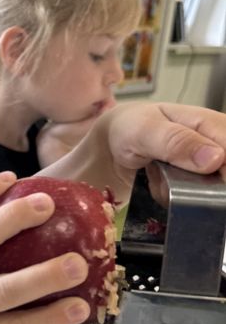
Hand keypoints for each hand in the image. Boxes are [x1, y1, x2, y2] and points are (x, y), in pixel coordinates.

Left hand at [40, 102, 225, 202]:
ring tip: (159, 181)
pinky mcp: (191, 184)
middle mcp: (214, 144)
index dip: (224, 170)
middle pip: (223, 175)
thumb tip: (215, 159)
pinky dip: (173, 199)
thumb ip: (176, 141)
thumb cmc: (128, 129)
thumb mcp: (145, 130)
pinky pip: (192, 200)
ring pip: (209, 192)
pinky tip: (158, 187)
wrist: (109, 146)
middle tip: (170, 179)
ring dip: (183, 194)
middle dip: (199, 185)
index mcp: (209, 123)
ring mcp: (203, 166)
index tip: (206, 181)